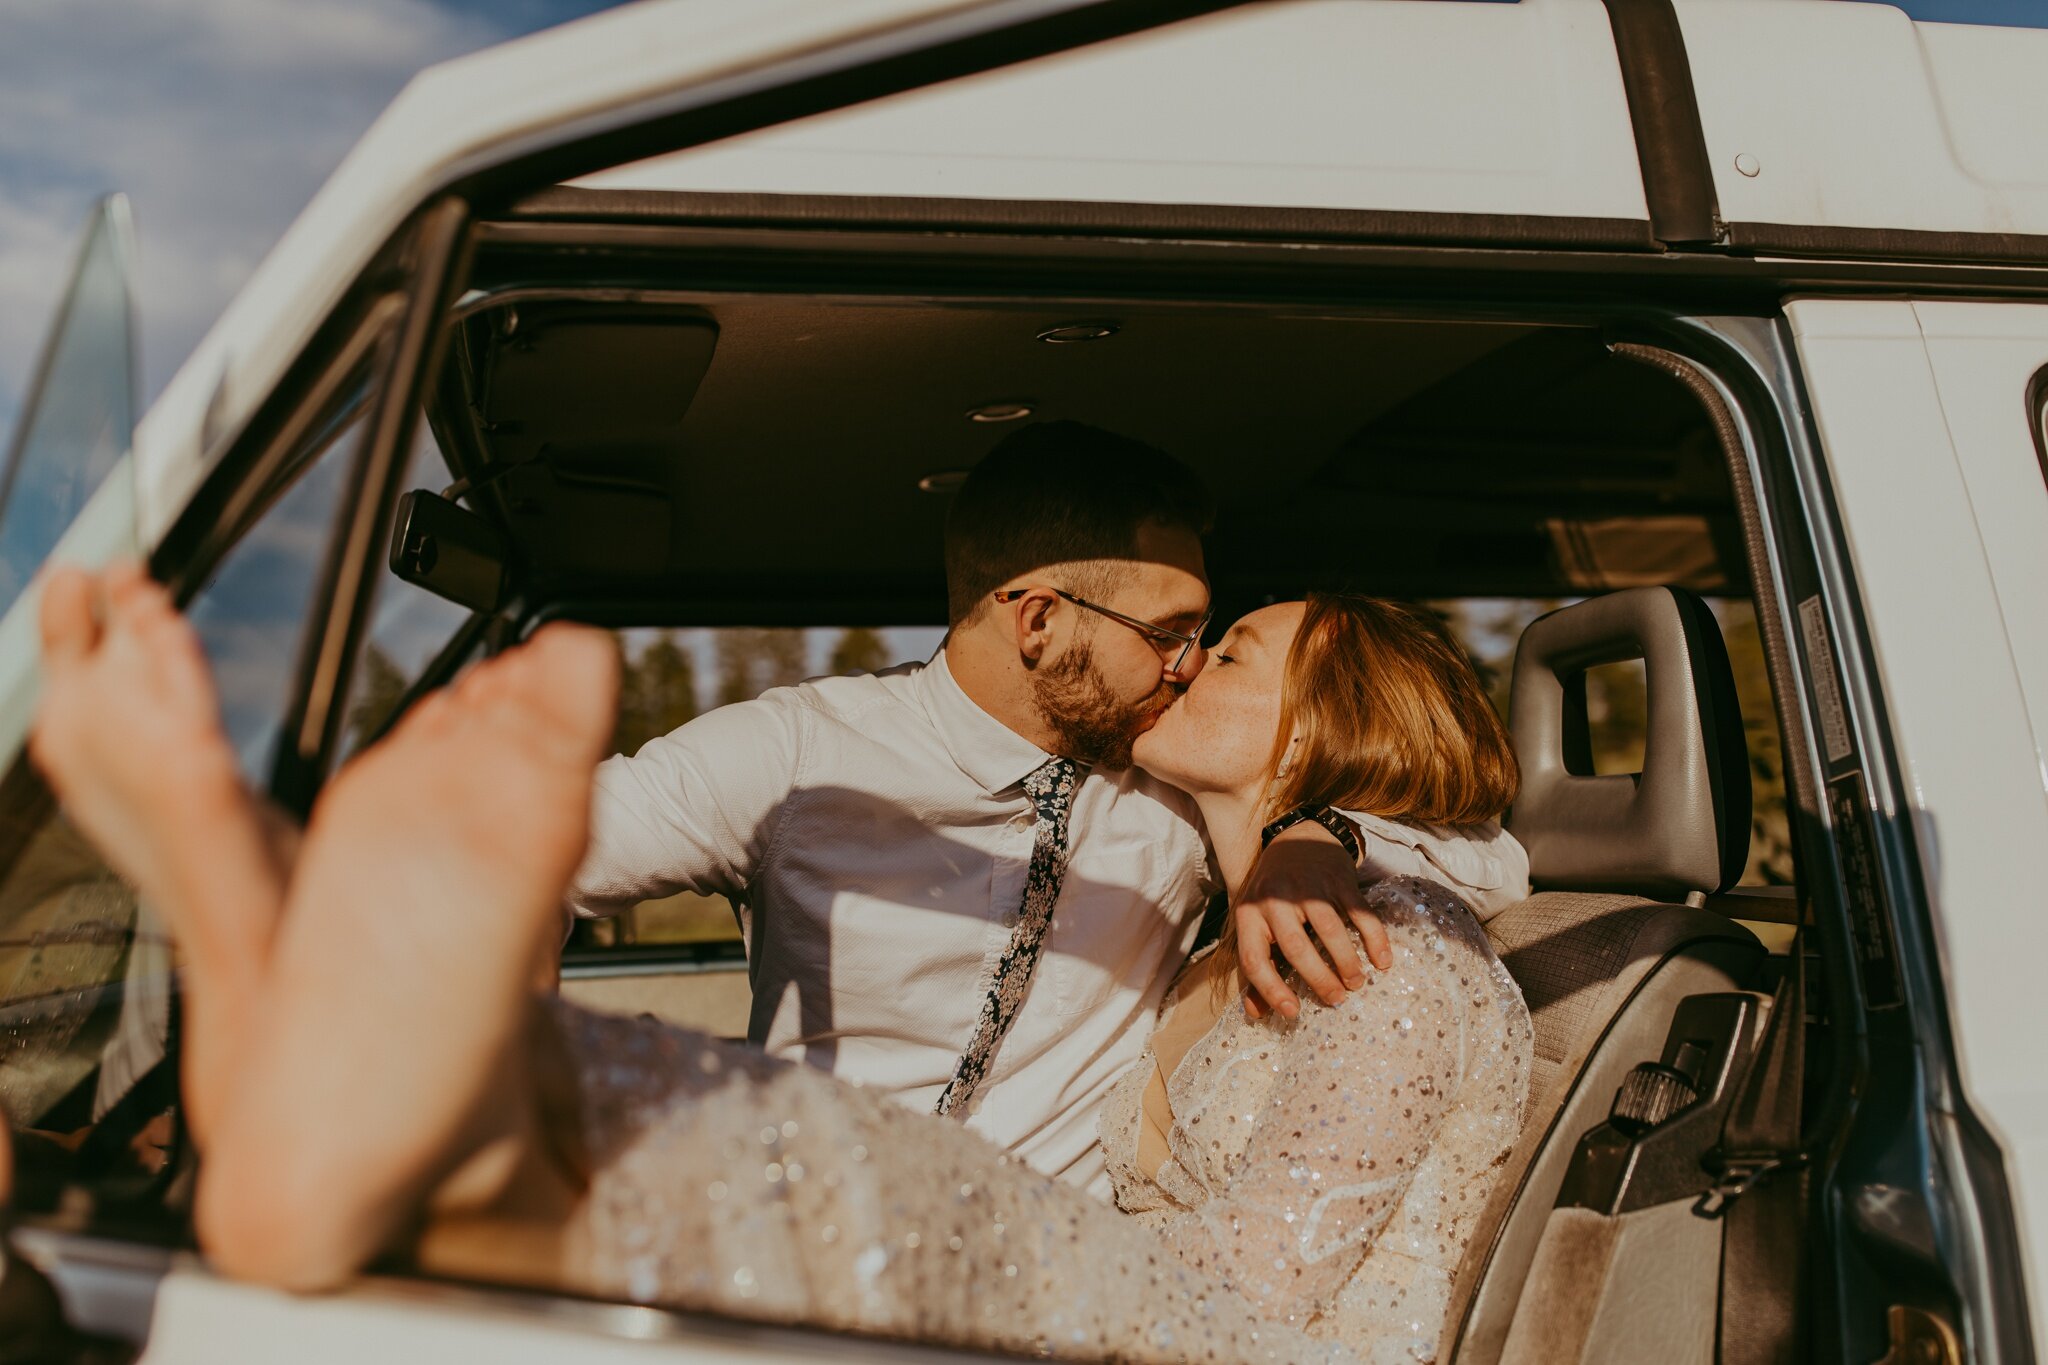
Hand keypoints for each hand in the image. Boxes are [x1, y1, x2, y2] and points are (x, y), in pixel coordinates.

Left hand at [1234, 821, 1391, 1019]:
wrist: (1298, 837)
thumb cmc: (1274, 892)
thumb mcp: (1255, 922)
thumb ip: (1256, 965)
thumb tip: (1256, 1013)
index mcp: (1249, 914)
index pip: (1254, 959)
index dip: (1270, 990)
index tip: (1293, 1012)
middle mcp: (1275, 899)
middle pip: (1296, 948)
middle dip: (1318, 980)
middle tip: (1336, 999)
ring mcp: (1308, 887)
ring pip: (1329, 931)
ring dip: (1347, 963)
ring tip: (1357, 983)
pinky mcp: (1338, 879)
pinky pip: (1360, 914)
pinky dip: (1374, 939)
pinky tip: (1383, 961)